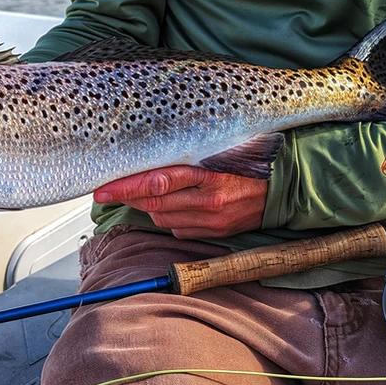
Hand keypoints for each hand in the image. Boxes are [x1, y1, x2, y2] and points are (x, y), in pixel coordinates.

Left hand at [93, 166, 267, 238]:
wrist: (283, 186)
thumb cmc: (246, 161)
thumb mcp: (217, 151)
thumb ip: (185, 158)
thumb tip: (149, 162)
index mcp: (208, 174)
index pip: (157, 181)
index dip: (126, 186)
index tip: (103, 188)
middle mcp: (208, 200)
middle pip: (154, 202)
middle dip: (127, 197)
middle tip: (106, 191)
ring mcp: (212, 220)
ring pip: (162, 217)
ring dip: (147, 206)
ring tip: (143, 192)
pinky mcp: (215, 233)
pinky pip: (178, 228)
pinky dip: (168, 217)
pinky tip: (172, 205)